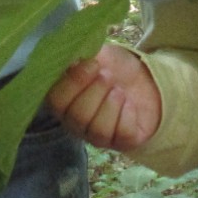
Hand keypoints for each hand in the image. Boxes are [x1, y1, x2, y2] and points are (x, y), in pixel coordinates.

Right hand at [47, 42, 161, 150]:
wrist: (141, 79)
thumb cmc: (111, 66)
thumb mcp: (95, 54)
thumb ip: (80, 55)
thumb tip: (70, 54)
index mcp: (62, 99)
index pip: (55, 100)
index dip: (74, 83)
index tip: (93, 64)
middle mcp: (74, 122)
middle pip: (77, 116)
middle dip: (96, 91)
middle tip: (108, 75)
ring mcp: (96, 136)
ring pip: (98, 130)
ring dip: (111, 104)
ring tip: (119, 90)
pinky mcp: (121, 143)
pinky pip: (122, 134)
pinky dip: (128, 114)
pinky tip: (129, 104)